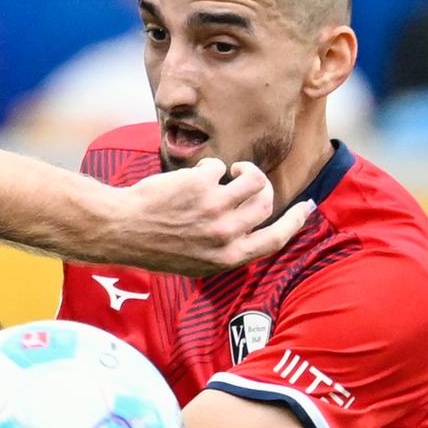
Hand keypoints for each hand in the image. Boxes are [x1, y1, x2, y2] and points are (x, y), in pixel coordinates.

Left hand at [99, 159, 313, 276]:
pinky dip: (208, 168)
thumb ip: (227, 246)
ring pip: (252, 179)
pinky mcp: (201, 185)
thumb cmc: (154, 245)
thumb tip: (254, 226)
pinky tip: (190, 177)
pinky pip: (218, 167)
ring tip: (228, 171)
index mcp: (228, 258)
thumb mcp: (196, 260)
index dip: (295, 221)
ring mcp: (215, 209)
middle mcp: (226, 236)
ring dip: (244, 170)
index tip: (307, 206)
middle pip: (266, 203)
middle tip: (244, 177)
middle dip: (260, 186)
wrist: (120, 230)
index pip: (276, 239)